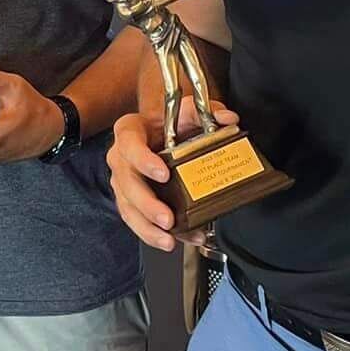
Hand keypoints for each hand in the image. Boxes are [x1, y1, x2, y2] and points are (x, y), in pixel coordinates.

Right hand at [108, 98, 238, 249]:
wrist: (161, 129)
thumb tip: (229, 119)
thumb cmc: (169, 121)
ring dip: (147, 227)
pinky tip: (178, 240)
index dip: (143, 160)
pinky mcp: (132, 201)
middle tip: (167, 219)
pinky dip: (156, 234)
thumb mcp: (188, 110)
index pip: (129, 144)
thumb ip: (207, 111)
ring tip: (168, 239)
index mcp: (129, 131)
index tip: (163, 173)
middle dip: (147, 205)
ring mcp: (124, 182)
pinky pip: (138, 221)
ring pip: (128, 208)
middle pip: (126, 184)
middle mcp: (121, 158)